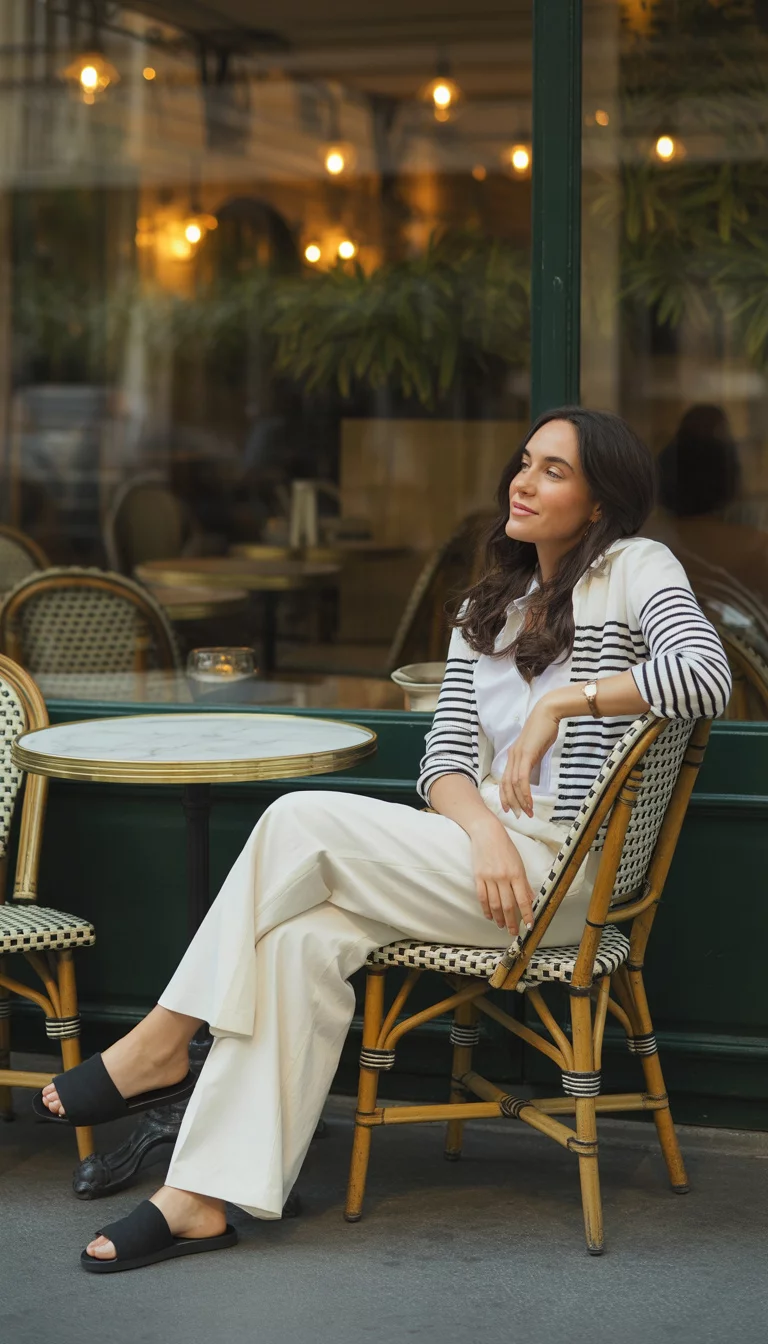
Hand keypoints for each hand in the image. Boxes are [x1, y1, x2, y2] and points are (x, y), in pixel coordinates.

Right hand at [469, 815, 534, 935]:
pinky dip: (486, 909)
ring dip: (499, 918)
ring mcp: (490, 878)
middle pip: (508, 905)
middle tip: (514, 932)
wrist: (487, 833)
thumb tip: (530, 899)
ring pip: (495, 904)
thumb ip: (524, 883)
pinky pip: (482, 897)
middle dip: (512, 921)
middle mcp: (503, 877)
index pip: (523, 899)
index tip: (529, 925)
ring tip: (502, 926)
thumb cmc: (505, 847)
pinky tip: (490, 916)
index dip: (527, 914)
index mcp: (517, 874)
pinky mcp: (478, 877)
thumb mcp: (519, 863)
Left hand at [500, 697, 560, 818]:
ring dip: (520, 801)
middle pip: (506, 785)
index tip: (510, 808)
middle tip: (519, 815)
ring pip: (513, 784)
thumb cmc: (546, 729)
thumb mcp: (537, 748)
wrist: (549, 713)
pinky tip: (530, 801)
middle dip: (512, 802)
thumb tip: (533, 773)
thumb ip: (533, 760)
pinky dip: (525, 792)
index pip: (505, 779)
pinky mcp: (526, 755)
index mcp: (513, 755)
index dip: (505, 795)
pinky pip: (522, 778)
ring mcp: (517, 755)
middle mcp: (512, 756)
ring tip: (527, 812)